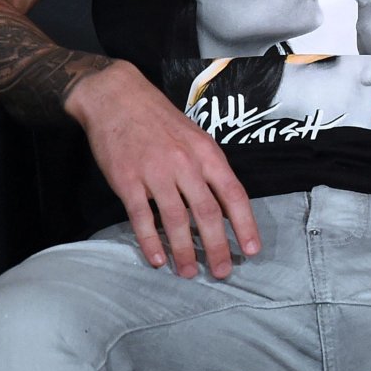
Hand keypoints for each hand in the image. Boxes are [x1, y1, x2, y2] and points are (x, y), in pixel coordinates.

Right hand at [69, 60, 259, 278]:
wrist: (119, 98)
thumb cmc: (160, 120)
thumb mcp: (195, 137)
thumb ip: (208, 169)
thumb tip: (224, 203)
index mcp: (207, 154)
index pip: (234, 194)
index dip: (245, 224)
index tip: (251, 249)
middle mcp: (186, 164)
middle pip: (208, 213)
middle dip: (217, 246)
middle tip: (222, 272)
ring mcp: (155, 173)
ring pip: (176, 220)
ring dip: (184, 250)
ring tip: (189, 272)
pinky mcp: (127, 180)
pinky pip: (141, 217)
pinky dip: (150, 241)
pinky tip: (157, 259)